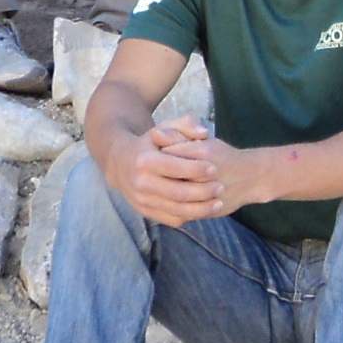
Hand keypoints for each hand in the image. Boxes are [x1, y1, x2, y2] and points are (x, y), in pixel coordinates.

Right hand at [116, 115, 230, 224]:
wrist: (121, 164)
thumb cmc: (149, 144)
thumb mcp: (164, 127)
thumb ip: (185, 124)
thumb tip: (204, 132)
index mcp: (144, 161)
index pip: (174, 168)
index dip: (197, 169)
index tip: (215, 168)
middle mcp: (140, 183)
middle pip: (177, 193)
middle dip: (203, 192)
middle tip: (220, 188)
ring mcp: (142, 200)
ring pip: (176, 210)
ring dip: (201, 209)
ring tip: (218, 202)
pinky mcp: (146, 212)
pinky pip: (172, 219)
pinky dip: (190, 216)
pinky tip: (204, 209)